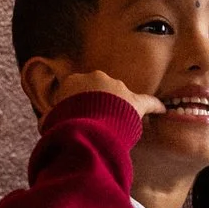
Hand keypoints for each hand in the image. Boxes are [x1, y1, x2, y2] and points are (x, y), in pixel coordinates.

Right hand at [49, 69, 164, 116]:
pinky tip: (163, 110)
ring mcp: (117, 88)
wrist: (84, 128)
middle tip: (95, 123)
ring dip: (118, 110)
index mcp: (74, 81)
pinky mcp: (135, 101)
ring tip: (115, 126)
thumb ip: (51, 119)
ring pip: (120, 98)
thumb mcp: (50, 121)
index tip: (77, 118)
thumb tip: (45, 124)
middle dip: (99, 105)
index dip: (78, 106)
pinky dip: (155, 106)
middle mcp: (96, 78)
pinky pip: (148, 102)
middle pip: (100, 91)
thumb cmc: (64, 126)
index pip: (77, 91)